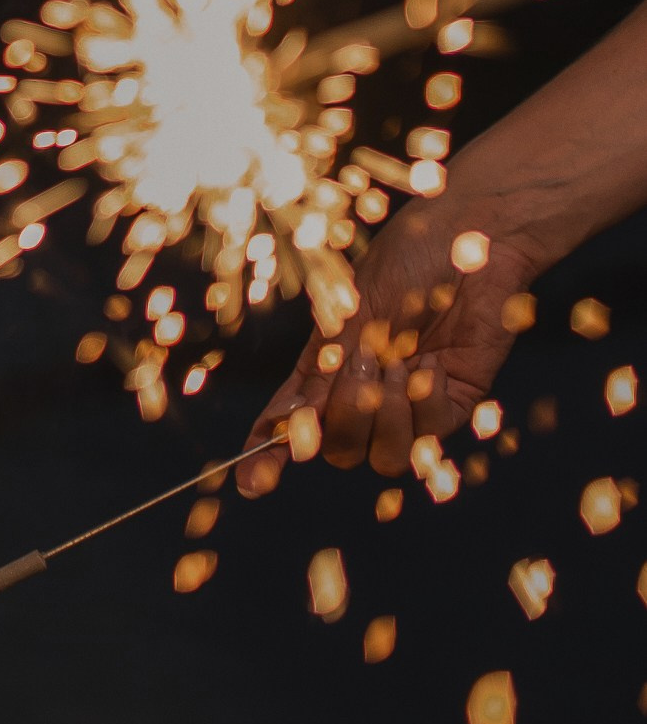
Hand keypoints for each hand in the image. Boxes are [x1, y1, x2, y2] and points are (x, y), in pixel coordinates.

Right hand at [238, 197, 541, 494]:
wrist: (473, 240)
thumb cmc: (408, 259)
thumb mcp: (353, 313)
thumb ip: (328, 369)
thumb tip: (296, 421)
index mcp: (330, 363)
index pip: (294, 420)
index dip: (269, 454)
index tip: (251, 483)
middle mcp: (367, 390)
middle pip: (341, 449)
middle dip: (346, 416)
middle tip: (363, 363)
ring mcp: (411, 402)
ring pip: (387, 457)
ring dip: (388, 413)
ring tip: (402, 363)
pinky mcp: (456, 404)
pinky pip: (432, 436)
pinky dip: (426, 402)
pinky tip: (433, 363)